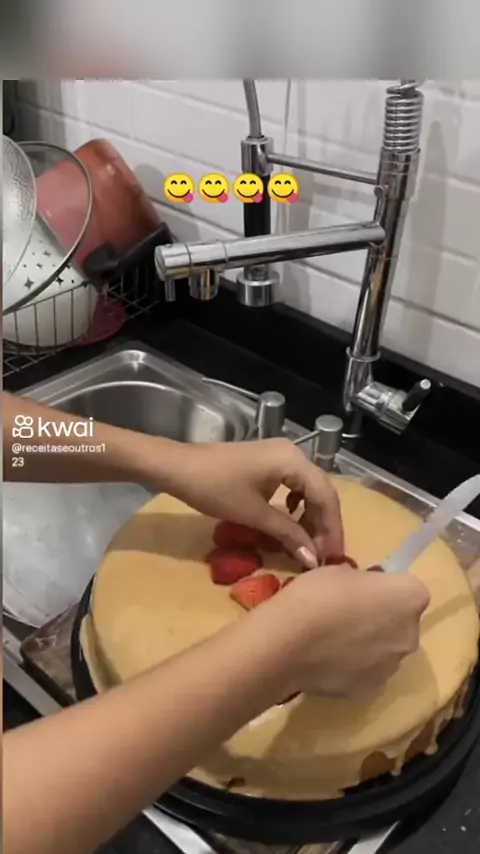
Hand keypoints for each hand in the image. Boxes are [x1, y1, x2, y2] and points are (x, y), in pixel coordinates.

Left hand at [157, 438, 342, 566]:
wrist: (176, 467)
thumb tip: (314, 560)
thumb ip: (288, 535)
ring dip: (310, 517)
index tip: (332, 558)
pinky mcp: (266, 463)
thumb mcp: (253, 515)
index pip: (326, 497)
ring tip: (308, 545)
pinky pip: (293, 485)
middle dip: (323, 525)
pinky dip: (297, 506)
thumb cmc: (214, 488)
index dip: (331, 529)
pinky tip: (290, 521)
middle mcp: (292, 453)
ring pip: (308, 489)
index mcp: (293, 461)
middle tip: (324, 557)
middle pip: (321, 492)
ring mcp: (279, 456)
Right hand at [259, 565, 429, 697]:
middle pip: (402, 622)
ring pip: (387, 649)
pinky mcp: (373, 689)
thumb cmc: (317, 595)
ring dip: (371, 644)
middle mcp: (411, 634)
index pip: (409, 588)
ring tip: (335, 641)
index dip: (386, 587)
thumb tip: (362, 593)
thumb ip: (364, 583)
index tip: (363, 588)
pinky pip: (369, 671)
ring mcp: (393, 666)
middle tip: (349, 614)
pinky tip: (329, 660)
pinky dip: (356, 667)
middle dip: (383, 618)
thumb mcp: (341, 571)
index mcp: (410, 597)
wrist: (288, 642)